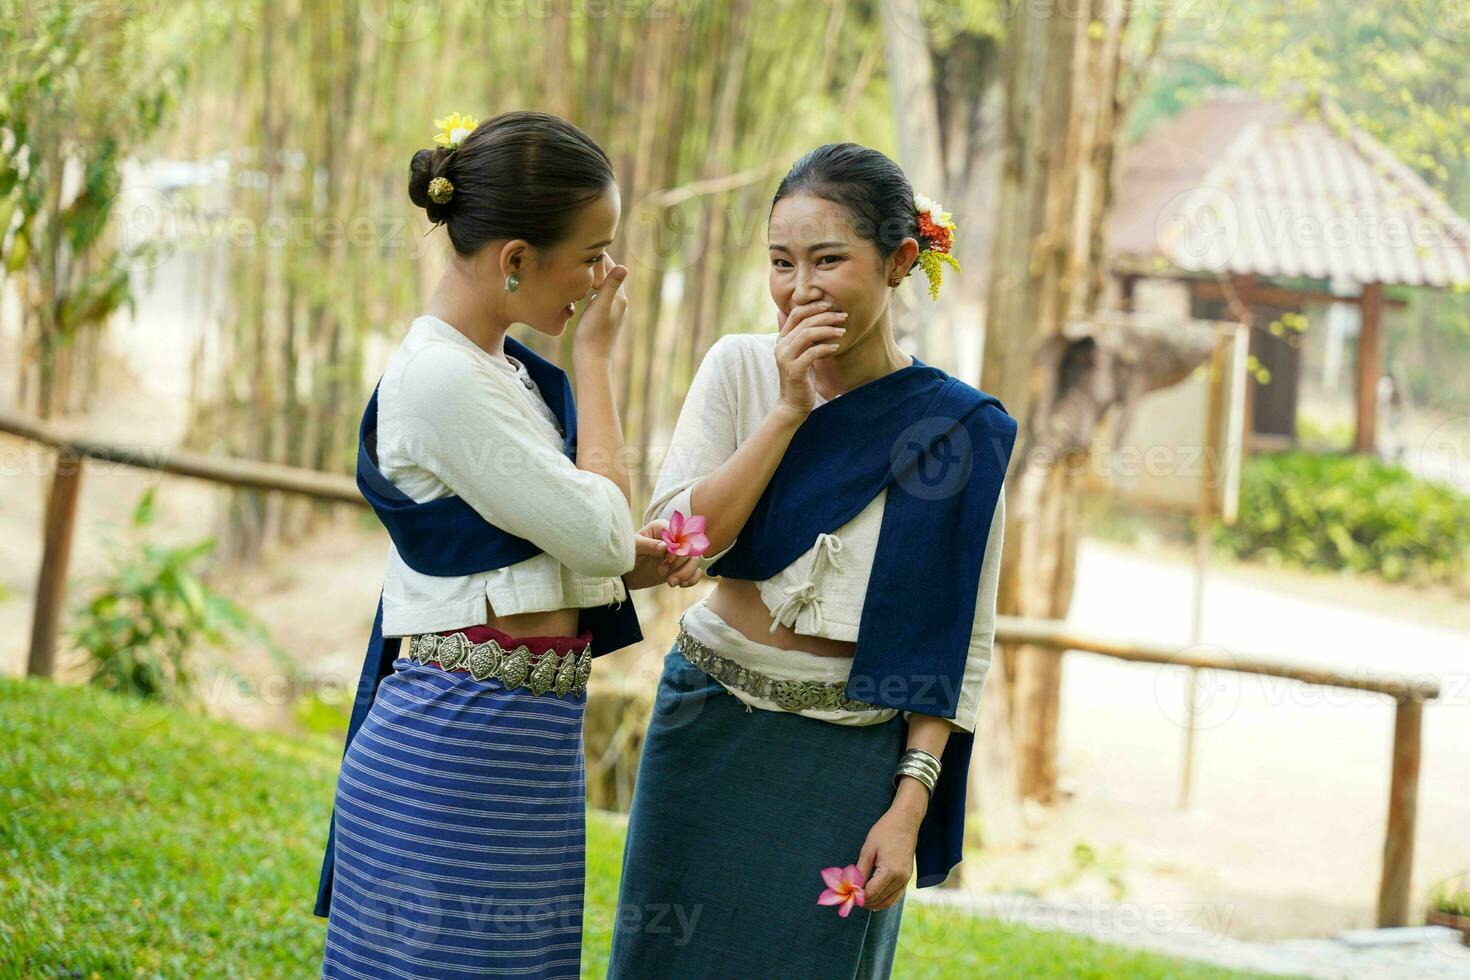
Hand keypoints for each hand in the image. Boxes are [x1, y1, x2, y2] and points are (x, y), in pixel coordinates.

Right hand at [573, 255, 628, 359]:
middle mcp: (619, 302)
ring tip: (579, 263)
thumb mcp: (600, 307)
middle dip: (596, 263)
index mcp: (619, 297)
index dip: (598, 255)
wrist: (592, 361)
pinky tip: (582, 287)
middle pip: (608, 275)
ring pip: (603, 285)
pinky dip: (591, 287)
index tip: (585, 242)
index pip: (611, 267)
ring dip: (593, 275)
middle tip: (580, 248)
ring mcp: (612, 310)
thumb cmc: (593, 335)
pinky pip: (598, 295)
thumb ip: (611, 286)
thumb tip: (624, 266)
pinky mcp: (604, 317)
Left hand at [622, 519, 705, 589]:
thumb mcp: (634, 547)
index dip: (678, 548)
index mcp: (663, 528)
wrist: (627, 572)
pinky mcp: (682, 567)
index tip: (667, 560)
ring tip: (670, 583)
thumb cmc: (627, 554)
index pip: (680, 535)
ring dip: (685, 573)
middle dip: (679, 564)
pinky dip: (692, 579)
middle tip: (661, 572)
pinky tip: (681, 585)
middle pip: (691, 548)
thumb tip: (664, 547)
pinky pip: (696, 572)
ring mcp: (679, 554)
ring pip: (695, 561)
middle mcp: (674, 539)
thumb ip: (648, 544)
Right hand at [773, 299, 846, 416]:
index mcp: (782, 338)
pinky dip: (826, 348)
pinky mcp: (794, 370)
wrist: (793, 402)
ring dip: (828, 330)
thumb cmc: (802, 376)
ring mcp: (786, 358)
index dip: (813, 307)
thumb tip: (817, 318)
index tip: (831, 305)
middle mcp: (781, 346)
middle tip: (843, 316)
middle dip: (826, 317)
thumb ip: (804, 337)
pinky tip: (836, 348)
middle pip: (804, 322)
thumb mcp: (802, 353)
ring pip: (807, 334)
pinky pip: (812, 353)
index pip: (795, 313)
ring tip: (843, 331)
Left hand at [854, 803, 920, 910]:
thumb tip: (852, 886)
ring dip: (875, 903)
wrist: (905, 821)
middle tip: (852, 898)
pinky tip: (876, 899)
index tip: (848, 896)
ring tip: (861, 900)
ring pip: (889, 901)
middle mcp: (900, 878)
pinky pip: (896, 895)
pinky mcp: (908, 877)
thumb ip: (861, 870)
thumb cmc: (885, 831)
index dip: (859, 897)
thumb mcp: (868, 849)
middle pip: (880, 900)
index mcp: (890, 871)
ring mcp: (906, 879)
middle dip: (865, 902)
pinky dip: (886, 900)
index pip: (872, 893)